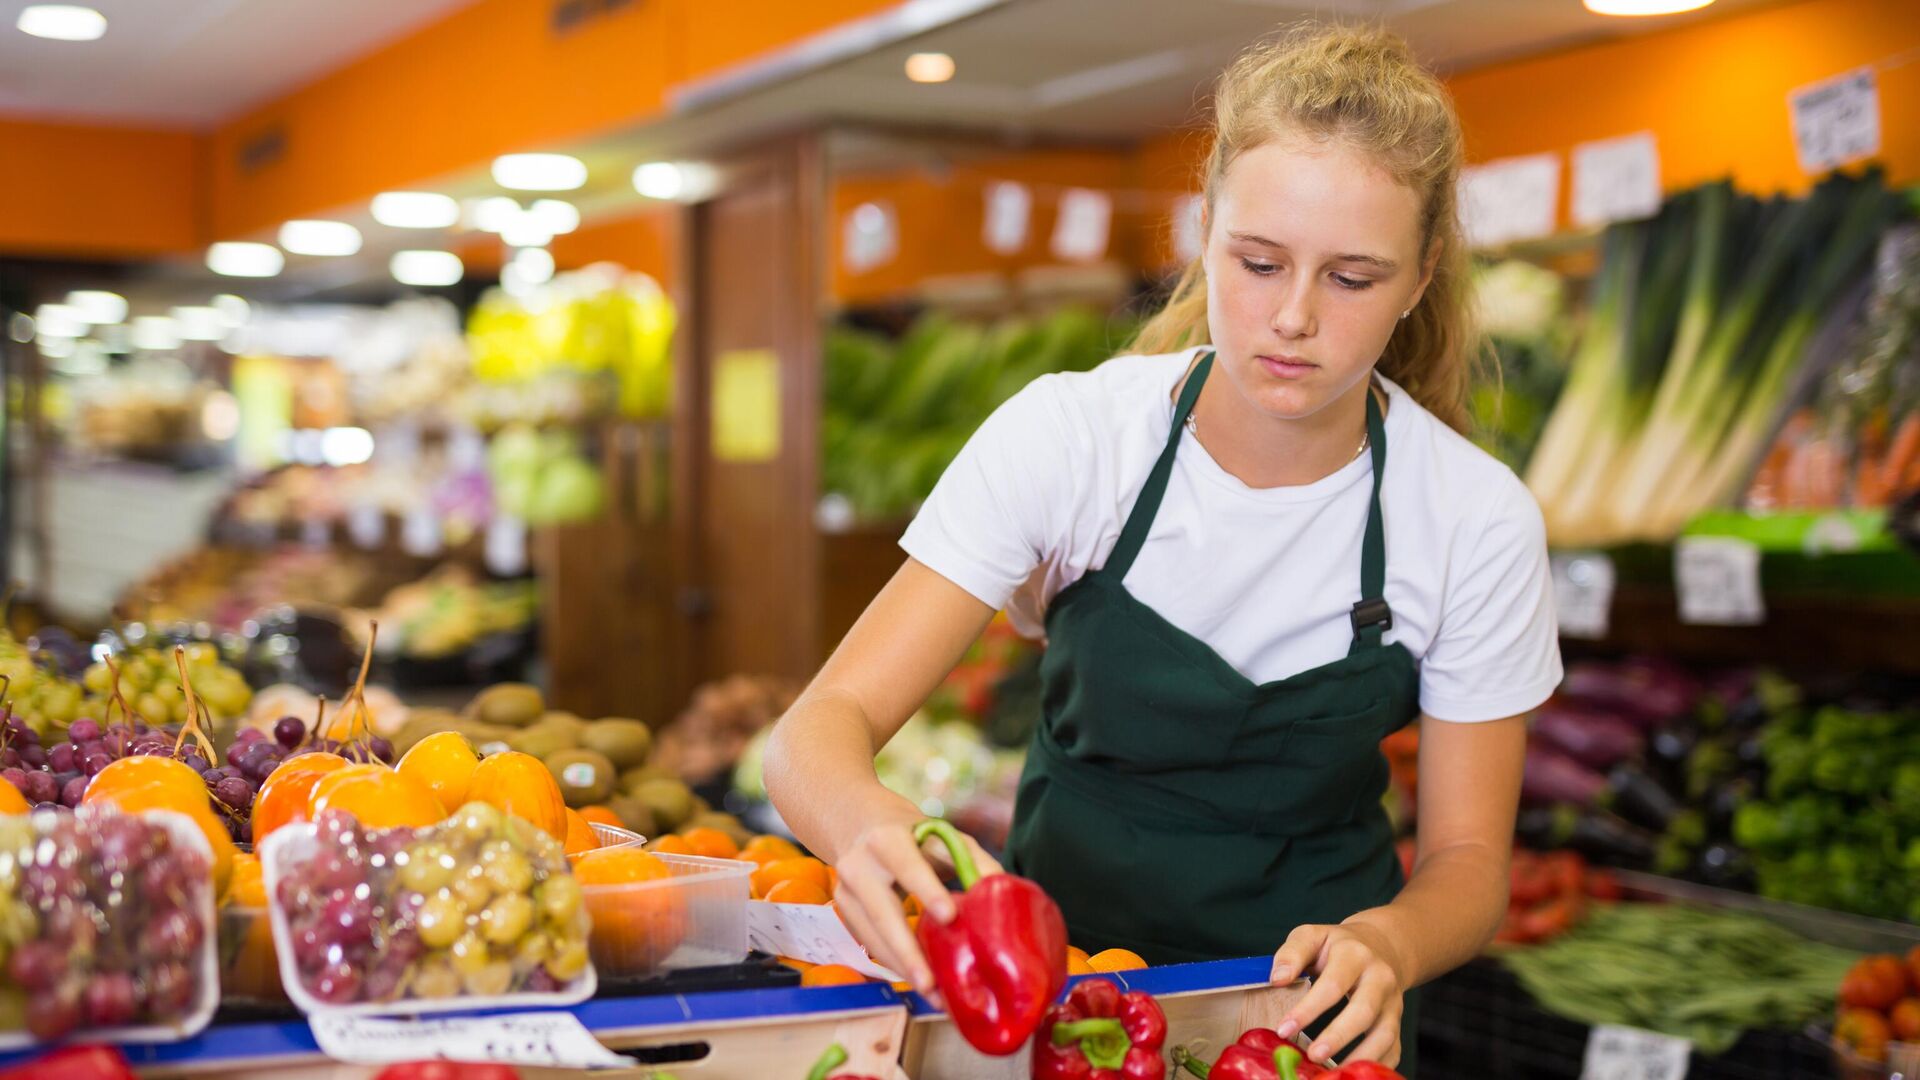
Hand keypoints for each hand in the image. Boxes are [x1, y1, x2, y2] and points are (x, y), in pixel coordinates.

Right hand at [831, 815, 1002, 996]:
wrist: (863, 827)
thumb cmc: (915, 837)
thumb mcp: (945, 838)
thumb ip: (974, 862)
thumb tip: (1005, 893)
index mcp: (887, 839)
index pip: (907, 864)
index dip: (926, 889)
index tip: (949, 916)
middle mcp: (859, 865)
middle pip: (882, 912)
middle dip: (907, 950)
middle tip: (931, 983)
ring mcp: (846, 892)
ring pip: (872, 937)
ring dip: (902, 968)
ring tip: (933, 995)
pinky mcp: (845, 914)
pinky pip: (870, 946)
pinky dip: (896, 965)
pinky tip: (919, 981)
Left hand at [1268, 920, 1407, 1068]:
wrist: (1381, 946)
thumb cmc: (1337, 945)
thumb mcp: (1312, 935)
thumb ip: (1292, 953)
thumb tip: (1277, 979)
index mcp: (1355, 955)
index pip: (1332, 984)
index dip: (1308, 1010)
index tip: (1284, 1030)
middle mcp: (1380, 978)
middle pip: (1363, 1011)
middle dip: (1337, 1037)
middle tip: (1312, 1056)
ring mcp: (1393, 1002)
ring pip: (1385, 1034)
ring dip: (1360, 1057)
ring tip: (1334, 1074)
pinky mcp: (1398, 1022)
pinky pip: (1393, 1048)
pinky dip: (1377, 1064)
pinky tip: (1352, 1074)